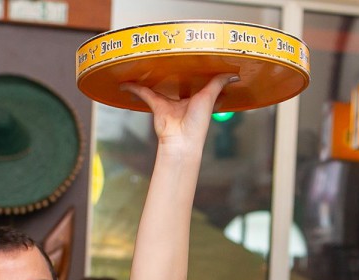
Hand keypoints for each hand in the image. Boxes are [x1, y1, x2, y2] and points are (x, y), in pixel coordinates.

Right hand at [121, 74, 236, 150]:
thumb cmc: (198, 122)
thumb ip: (218, 83)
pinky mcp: (156, 105)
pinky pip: (143, 93)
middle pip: (175, 83)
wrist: (182, 140)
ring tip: (142, 66)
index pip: (196, 84)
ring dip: (149, 79)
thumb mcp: (210, 97)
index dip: (196, 75)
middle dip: (171, 74)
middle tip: (167, 59)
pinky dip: (133, 88)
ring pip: (157, 87)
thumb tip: (234, 75)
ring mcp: (168, 103)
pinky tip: (125, 83)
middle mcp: (182, 101)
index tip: (195, 63)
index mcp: (196, 99)